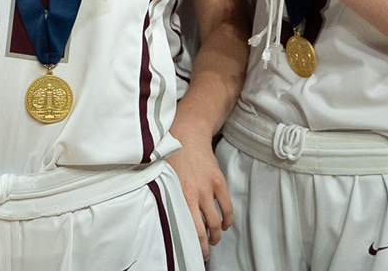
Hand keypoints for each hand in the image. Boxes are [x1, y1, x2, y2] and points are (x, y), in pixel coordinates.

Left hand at [167, 134, 232, 255]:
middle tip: (203, 254)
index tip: (188, 253)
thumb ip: (164, 197)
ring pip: (215, 223)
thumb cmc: (171, 156)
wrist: (188, 133)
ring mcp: (208, 189)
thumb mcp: (162, 178)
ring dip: (215, 236)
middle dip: (203, 247)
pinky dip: (227, 221)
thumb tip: (160, 219)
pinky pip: (227, 208)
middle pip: (201, 231)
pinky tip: (224, 225)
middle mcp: (192, 195)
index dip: (187, 244)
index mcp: (176, 195)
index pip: (183, 229)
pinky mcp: (219, 182)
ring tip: (213, 240)